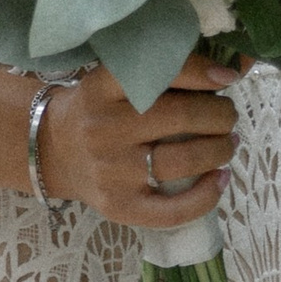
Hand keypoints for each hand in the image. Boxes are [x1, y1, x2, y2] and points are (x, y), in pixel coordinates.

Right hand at [37, 59, 241, 225]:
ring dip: (219, 150)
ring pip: (183, 160)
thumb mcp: (112, 80)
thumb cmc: (97, 110)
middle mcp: (104, 128)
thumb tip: (227, 71)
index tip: (226, 76)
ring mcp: (111, 172)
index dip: (202, 73)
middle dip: (220, 115)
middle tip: (228, 115)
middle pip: (181, 118)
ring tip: (227, 143)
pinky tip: (221, 178)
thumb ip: (158, 72)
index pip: (158, 73)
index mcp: (102, 88)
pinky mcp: (119, 207)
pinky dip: (207, 196)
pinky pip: (173, 210)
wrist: (52, 151)